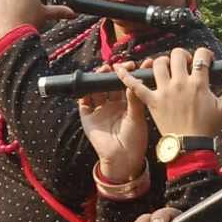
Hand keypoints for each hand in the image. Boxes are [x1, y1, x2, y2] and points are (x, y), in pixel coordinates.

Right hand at [80, 64, 151, 183]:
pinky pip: (84, 101)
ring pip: (96, 89)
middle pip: (109, 84)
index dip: (128, 74)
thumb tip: (135, 80)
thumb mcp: (137, 116)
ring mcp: (99, 110)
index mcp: (126, 103)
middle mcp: (112, 104)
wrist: (123, 157)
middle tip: (119, 65)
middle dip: (113, 73)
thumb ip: (134, 99)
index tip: (134, 64)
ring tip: (105, 71)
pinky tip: (90, 84)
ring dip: (99, 79)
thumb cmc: (135, 138)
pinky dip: (84, 92)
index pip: (125, 84)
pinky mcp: (88, 116)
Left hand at [125, 45, 221, 140]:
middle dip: (182, 55)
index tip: (205, 60)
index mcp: (198, 84)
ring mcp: (163, 92)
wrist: (190, 147)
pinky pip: (135, 86)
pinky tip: (117, 68)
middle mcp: (179, 84)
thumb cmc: (208, 127)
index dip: (203, 54)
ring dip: (162, 62)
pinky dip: (125, 76)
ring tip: (166, 68)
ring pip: (158, 64)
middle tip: (185, 65)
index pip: (200, 56)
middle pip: (177, 55)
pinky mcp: (151, 102)